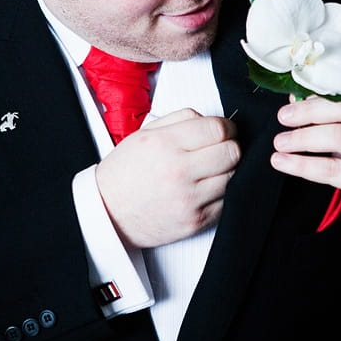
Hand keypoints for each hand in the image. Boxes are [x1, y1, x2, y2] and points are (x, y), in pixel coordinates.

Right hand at [95, 108, 239, 247]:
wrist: (107, 212)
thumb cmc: (125, 172)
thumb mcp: (145, 133)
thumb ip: (180, 119)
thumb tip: (211, 119)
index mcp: (165, 144)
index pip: (218, 129)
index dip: (227, 127)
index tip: (225, 130)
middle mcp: (179, 171)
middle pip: (232, 152)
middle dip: (231, 146)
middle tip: (221, 148)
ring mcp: (189, 199)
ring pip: (233, 177)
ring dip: (227, 170)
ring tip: (211, 169)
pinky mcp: (195, 221)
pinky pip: (226, 201)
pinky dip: (220, 193)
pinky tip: (205, 188)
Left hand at [271, 81, 340, 239]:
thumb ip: (340, 114)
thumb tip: (297, 98)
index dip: (319, 90)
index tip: (295, 96)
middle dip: (307, 111)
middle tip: (283, 117)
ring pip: (337, 136)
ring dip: (301, 138)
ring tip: (280, 142)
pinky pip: (332, 169)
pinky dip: (302, 165)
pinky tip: (284, 162)